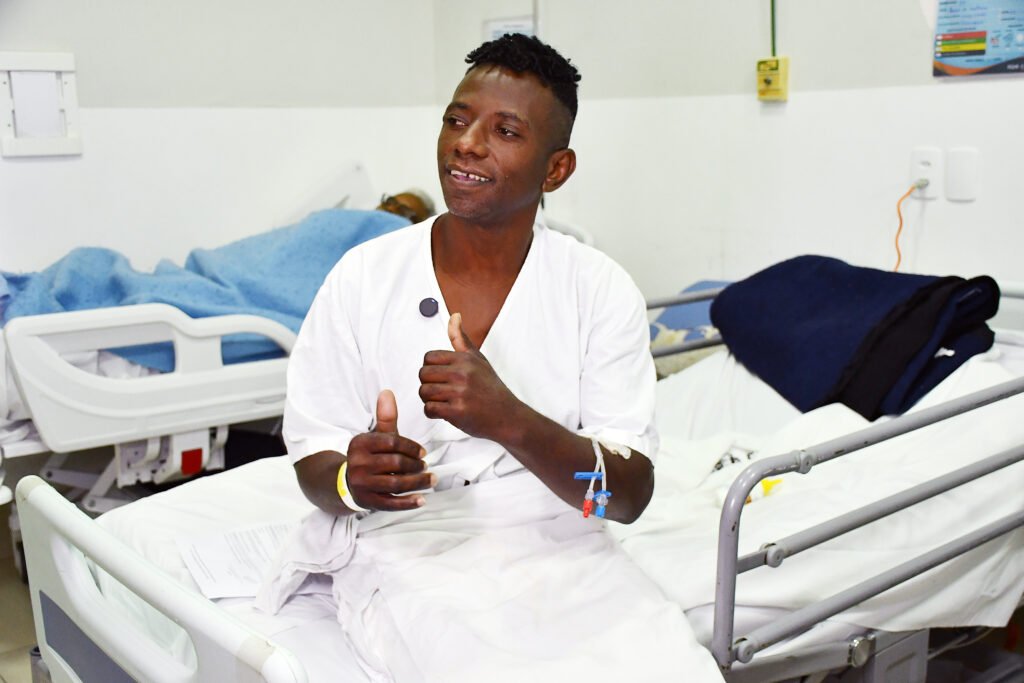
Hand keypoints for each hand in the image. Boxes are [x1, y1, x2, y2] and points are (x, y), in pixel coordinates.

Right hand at [344, 390, 433, 510]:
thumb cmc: (370, 456)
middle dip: (416, 466)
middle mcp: (358, 463)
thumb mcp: (376, 436)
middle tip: (426, 467)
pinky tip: (422, 500)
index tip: (423, 453)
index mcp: (360, 443)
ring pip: (396, 484)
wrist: (347, 482)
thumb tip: (388, 392)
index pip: (392, 442)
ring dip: (418, 483)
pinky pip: (391, 503)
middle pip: (395, 464)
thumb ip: (385, 417)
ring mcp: (361, 484)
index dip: (411, 447)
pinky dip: (408, 503)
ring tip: (431, 480)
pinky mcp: (367, 501)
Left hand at [418, 313, 519, 440]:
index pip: (428, 357)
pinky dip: (432, 412)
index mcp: (465, 359)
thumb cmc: (491, 388)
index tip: (440, 377)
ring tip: (442, 401)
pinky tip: (444, 411)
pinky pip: (429, 409)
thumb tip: (454, 316)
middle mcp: (462, 374)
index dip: (430, 368)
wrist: (507, 415)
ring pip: (424, 392)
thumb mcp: (478, 359)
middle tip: (440, 390)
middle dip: (427, 384)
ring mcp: (460, 393)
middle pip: (423, 374)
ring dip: (429, 399)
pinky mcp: (457, 412)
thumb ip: (460, 339)